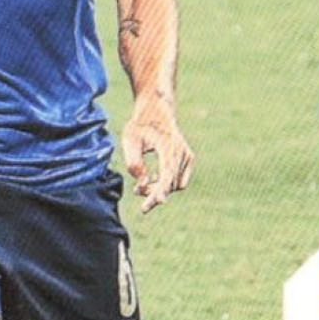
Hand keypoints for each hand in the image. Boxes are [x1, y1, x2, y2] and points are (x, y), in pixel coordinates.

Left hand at [121, 97, 194, 213]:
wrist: (156, 111)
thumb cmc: (140, 126)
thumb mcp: (130, 141)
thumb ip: (134, 163)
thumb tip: (143, 184)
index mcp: (168, 147)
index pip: (165, 178)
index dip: (155, 195)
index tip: (145, 208)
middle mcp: (182, 152)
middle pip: (170, 185)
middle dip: (153, 193)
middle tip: (136, 192)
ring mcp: (188, 156)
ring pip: (176, 185)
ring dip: (159, 189)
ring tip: (141, 185)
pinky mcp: (189, 159)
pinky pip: (180, 181)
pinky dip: (167, 184)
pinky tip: (154, 178)